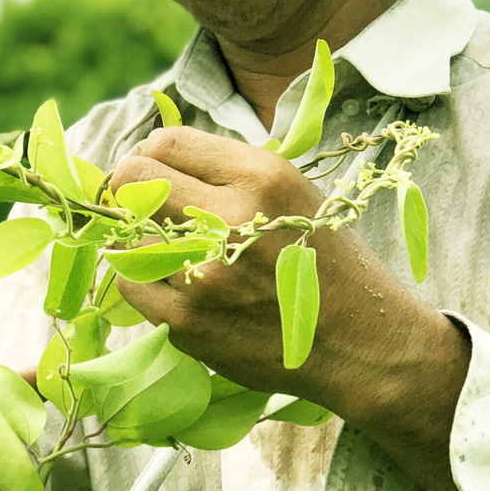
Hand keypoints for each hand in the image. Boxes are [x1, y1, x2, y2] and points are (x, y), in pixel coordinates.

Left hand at [108, 127, 455, 420]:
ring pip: (127, 235)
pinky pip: (131, 284)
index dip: (147, 154)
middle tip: (144, 208)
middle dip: (131, 189)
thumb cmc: (328, 266)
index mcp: (261, 177)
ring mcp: (205, 274)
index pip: (165, 143)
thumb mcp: (295, 196)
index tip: (150, 171)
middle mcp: (231, 219)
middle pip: (134, 179)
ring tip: (174, 253)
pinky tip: (176, 285)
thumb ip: (230, 174)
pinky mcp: (187, 321)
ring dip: (141, 240)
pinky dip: (146, 282)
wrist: (362, 347)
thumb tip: (154, 160)